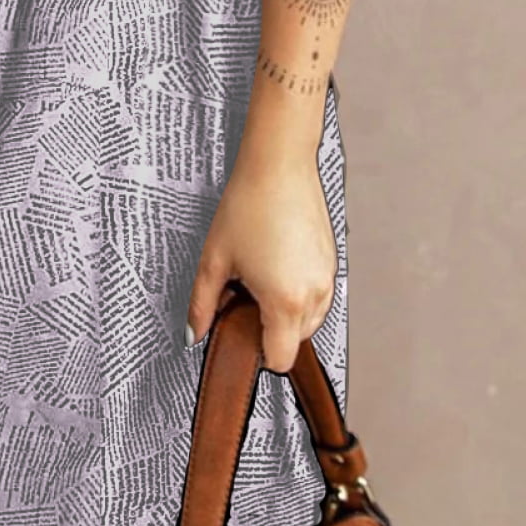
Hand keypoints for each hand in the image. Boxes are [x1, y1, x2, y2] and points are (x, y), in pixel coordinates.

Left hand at [185, 127, 336, 372]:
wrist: (279, 165)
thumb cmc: (248, 205)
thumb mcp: (214, 259)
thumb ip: (202, 304)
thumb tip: (194, 333)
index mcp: (285, 301)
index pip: (281, 359)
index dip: (258, 353)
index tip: (242, 333)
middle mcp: (314, 294)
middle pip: (296, 340)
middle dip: (270, 327)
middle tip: (245, 294)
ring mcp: (327, 276)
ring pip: (309, 317)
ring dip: (286, 310)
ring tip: (261, 273)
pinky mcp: (332, 260)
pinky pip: (317, 292)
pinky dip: (299, 289)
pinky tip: (276, 261)